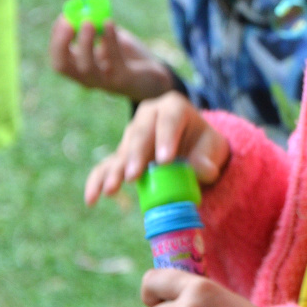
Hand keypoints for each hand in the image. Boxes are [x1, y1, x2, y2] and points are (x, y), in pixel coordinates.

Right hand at [49, 14, 173, 101]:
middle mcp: (88, 79)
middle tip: (69, 22)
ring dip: (85, 42)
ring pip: (86, 67)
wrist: (155, 77)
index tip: (63, 18)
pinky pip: (114, 59)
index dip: (56, 39)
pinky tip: (110, 23)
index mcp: (80, 69)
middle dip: (61, 44)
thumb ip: (97, 29)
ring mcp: (105, 82)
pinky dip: (110, 40)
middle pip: (63, 66)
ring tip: (89, 21)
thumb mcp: (109, 41)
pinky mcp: (123, 79)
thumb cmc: (128, 57)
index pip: (58, 58)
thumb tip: (87, 8)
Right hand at [84, 91, 229, 204]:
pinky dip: (98, 181)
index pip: (169, 120)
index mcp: (173, 107)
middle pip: (141, 133)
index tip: (165, 161)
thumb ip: (208, 159)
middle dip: (136, 155)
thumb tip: (203, 170)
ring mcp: (133, 134)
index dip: (166, 139)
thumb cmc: (205, 146)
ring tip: (112, 189)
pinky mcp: (122, 154)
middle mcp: (149, 115)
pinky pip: (106, 165)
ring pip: (123, 149)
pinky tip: (92, 199)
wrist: (195, 149)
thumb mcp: (213, 148)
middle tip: (134, 176)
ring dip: (117, 170)